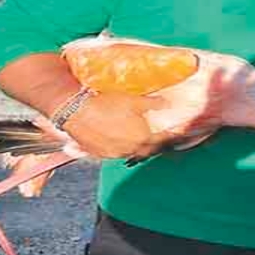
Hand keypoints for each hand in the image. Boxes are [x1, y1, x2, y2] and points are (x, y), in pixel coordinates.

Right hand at [50, 90, 168, 160]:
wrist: (74, 110)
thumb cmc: (105, 103)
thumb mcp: (133, 100)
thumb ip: (153, 104)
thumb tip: (168, 104)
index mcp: (143, 137)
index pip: (164, 141)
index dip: (173, 136)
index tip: (179, 133)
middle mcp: (131, 150)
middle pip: (150, 150)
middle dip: (157, 143)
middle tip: (161, 135)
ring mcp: (115, 154)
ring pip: (133, 152)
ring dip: (139, 146)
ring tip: (140, 136)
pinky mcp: (100, 154)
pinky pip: (117, 153)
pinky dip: (123, 147)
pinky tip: (121, 138)